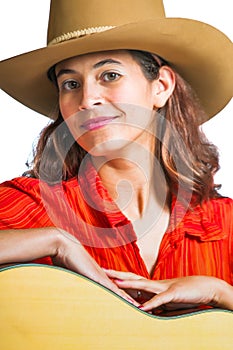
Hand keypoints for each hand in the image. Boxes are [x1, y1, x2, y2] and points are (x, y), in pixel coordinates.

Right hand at [53, 230, 138, 305]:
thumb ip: (72, 277)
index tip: (131, 300)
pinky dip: (123, 298)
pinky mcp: (99, 278)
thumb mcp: (70, 271)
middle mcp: (102, 275)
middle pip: (121, 289)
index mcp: (97, 274)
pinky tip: (132, 304)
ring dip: (131, 300)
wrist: (64, 244)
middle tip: (143, 306)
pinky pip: (114, 290)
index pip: (113, 286)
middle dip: (131, 298)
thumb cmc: (64, 257)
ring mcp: (102, 276)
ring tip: (142, 308)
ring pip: (121, 291)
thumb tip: (68, 283)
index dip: (122, 294)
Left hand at [105, 270, 232, 311]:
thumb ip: (152, 301)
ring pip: (143, 285)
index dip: (118, 275)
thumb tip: (140, 306)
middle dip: (117, 274)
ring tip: (115, 283)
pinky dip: (151, 303)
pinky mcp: (173, 294)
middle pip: (132, 277)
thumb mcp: (165, 298)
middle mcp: (155, 284)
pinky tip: (142, 308)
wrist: (203, 287)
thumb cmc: (183, 293)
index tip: (103, 272)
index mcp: (152, 285)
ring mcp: (163, 288)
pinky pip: (160, 300)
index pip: (131, 278)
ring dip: (129, 285)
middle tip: (102, 270)